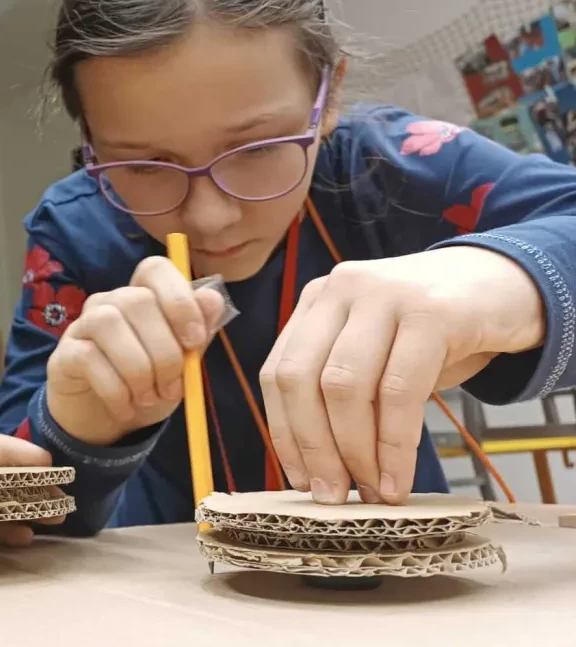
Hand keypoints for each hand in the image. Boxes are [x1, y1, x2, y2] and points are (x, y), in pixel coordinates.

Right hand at [45, 257, 226, 445]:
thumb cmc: (147, 384)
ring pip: (109, 324)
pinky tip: (125, 408)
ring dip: (138, 370)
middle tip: (172, 389)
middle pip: (138, 300)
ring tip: (147, 398)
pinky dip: (115, 390)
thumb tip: (214, 299)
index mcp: (143, 297)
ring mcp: (84, 324)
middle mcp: (111, 301)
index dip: (179, 298)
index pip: (155, 269)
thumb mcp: (181, 364)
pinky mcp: (65, 352)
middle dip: (164, 352)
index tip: (195, 340)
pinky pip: (88, 358)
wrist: (104, 420)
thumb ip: (197, 333)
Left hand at [259, 247, 544, 505]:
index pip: (277, 372)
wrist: (506, 286)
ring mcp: (383, 295)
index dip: (284, 433)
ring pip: (345, 387)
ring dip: (355, 452)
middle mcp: (340, 289)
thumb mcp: (377, 350)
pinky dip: (395, 445)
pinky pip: (399, 391)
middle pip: (301, 380)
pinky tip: (400, 478)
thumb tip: (320, 467)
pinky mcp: (430, 312)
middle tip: (332, 495)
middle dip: (313, 447)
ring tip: (373, 492)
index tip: (299, 480)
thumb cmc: (435, 332)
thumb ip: (344, 388)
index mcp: (316, 301)